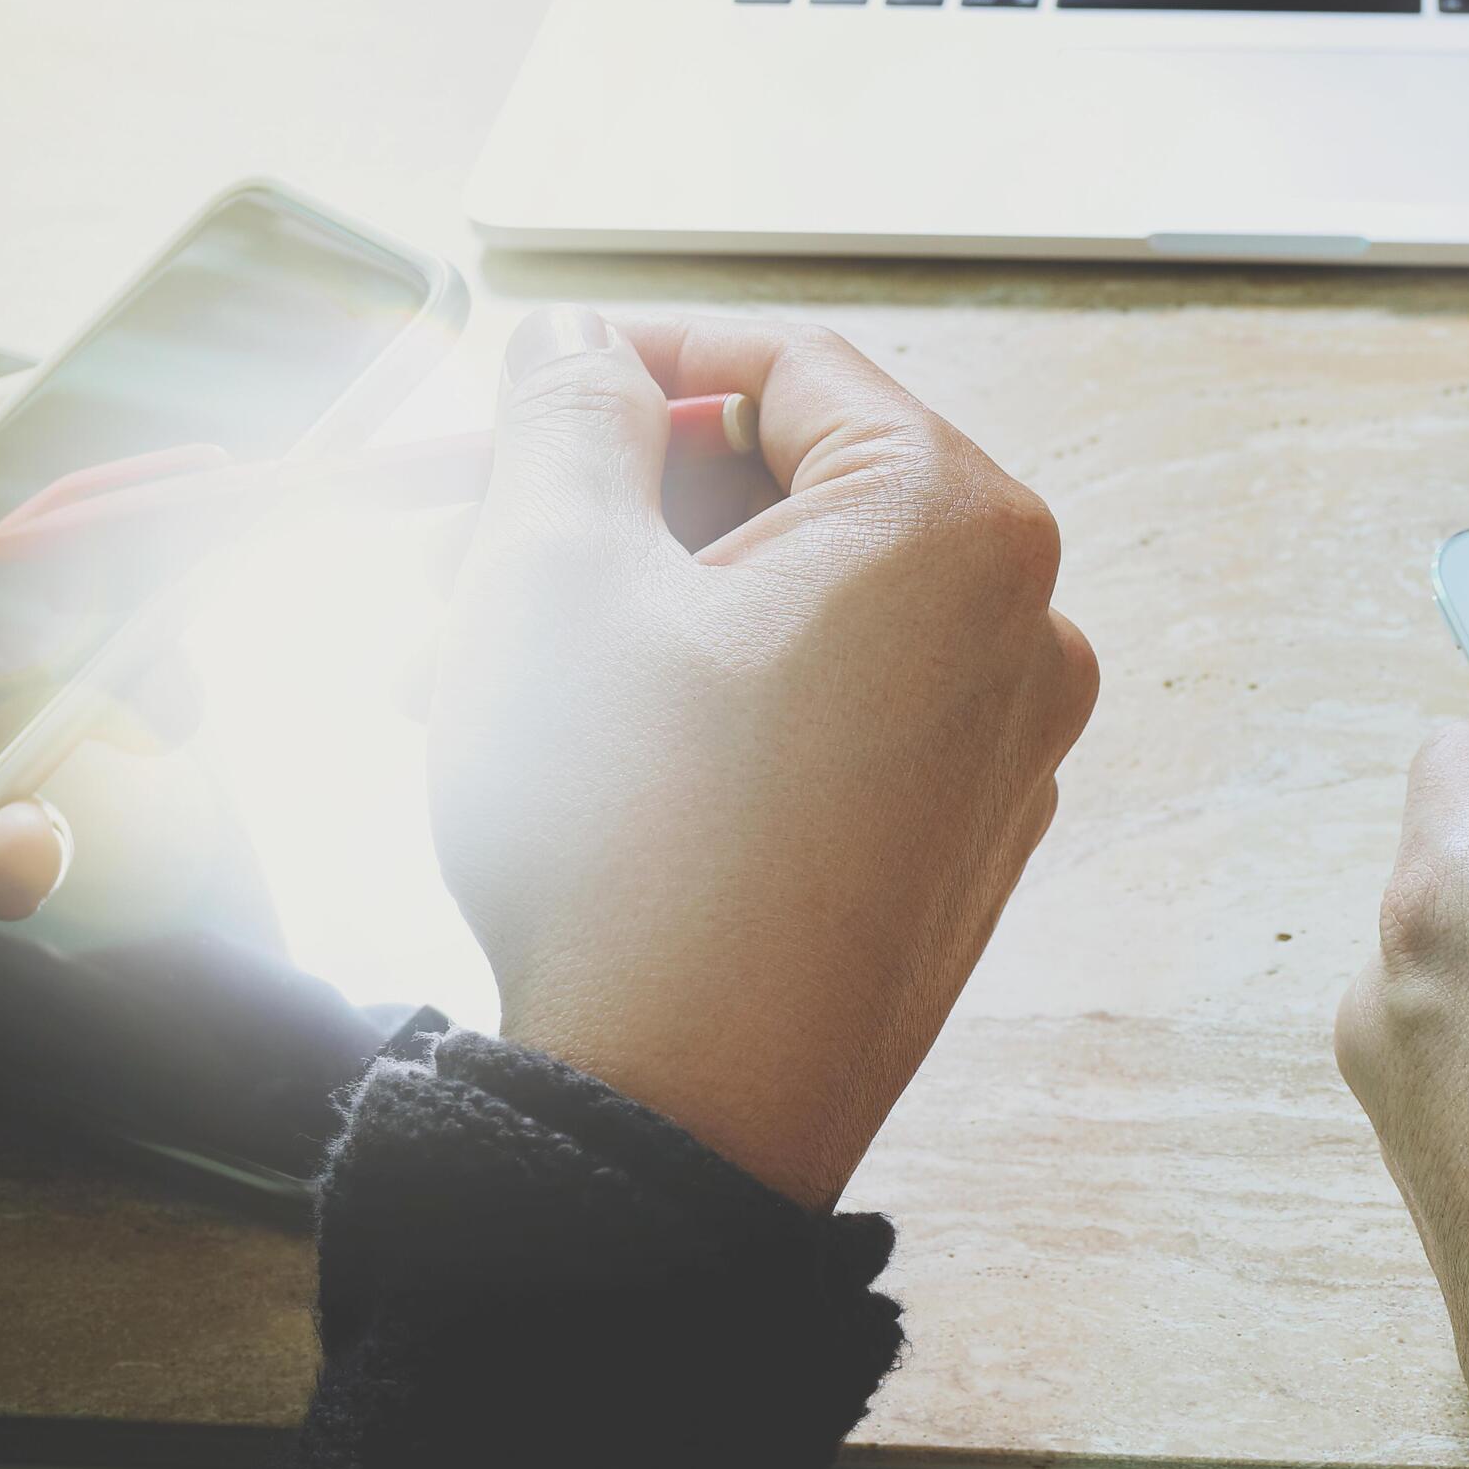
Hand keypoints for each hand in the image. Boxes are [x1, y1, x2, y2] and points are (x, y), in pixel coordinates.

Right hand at [427, 308, 1097, 1210]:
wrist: (676, 1124)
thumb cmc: (623, 842)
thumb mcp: (547, 574)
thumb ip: (565, 415)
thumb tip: (577, 344)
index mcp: (956, 525)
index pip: (790, 366)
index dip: (635, 358)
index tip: (522, 380)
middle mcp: (1018, 625)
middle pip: (784, 494)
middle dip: (602, 514)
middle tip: (450, 550)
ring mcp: (1000, 746)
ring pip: (784, 613)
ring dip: (618, 614)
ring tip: (454, 670)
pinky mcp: (954, 842)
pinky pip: (823, 713)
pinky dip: (700, 702)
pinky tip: (562, 752)